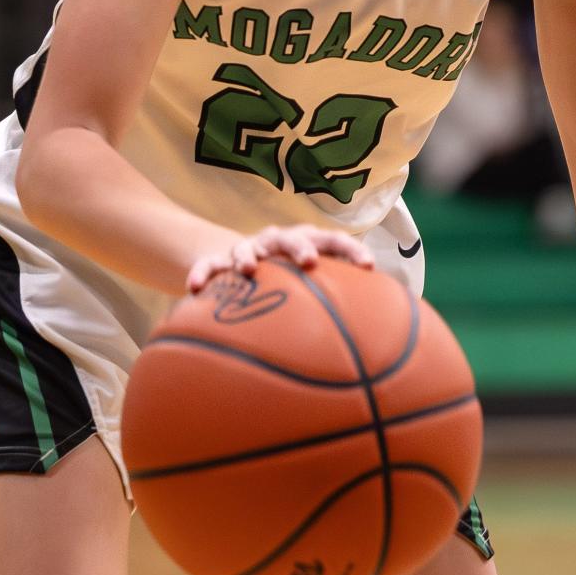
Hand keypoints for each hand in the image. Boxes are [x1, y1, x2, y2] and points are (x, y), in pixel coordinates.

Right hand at [186, 223, 373, 291]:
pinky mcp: (218, 261)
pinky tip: (193, 288)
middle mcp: (277, 241)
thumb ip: (340, 301)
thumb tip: (382, 337)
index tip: (369, 267)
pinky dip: (200, 274)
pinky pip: (207, 266)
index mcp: (305, 242)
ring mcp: (247, 249)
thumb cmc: (288, 279)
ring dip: (248, 256)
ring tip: (248, 269)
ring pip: (246, 247)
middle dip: (300, 248)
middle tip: (310, 263)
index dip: (351, 250)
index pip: (333, 239)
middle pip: (291, 237)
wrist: (241, 260)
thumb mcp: (312, 285)